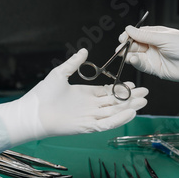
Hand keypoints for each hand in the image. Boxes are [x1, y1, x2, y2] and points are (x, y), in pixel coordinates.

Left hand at [0, 49, 147, 160]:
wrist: (33, 111)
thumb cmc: (43, 93)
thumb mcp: (60, 73)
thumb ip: (74, 63)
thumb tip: (84, 50)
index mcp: (85, 94)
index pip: (108, 92)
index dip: (121, 89)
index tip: (132, 84)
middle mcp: (90, 106)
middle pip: (115, 103)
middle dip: (130, 97)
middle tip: (145, 93)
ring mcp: (89, 117)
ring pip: (114, 112)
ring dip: (129, 107)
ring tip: (143, 101)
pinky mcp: (87, 127)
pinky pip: (107, 124)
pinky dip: (120, 119)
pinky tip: (131, 112)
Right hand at [118, 26, 178, 89]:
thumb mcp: (164, 38)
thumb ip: (145, 35)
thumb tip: (129, 29)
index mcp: (155, 34)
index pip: (136, 33)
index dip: (128, 35)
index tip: (123, 37)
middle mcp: (152, 45)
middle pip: (133, 44)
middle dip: (125, 45)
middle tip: (120, 47)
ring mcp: (152, 57)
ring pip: (134, 55)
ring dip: (128, 54)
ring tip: (125, 54)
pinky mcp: (153, 69)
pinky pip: (140, 65)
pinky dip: (134, 62)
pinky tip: (132, 59)